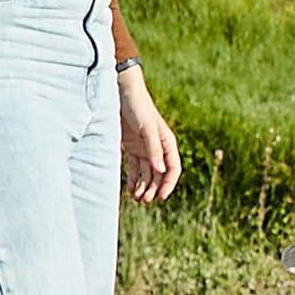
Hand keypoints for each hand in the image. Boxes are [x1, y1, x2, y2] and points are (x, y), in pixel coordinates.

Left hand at [118, 65, 180, 202]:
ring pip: (147, 174)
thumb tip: (160, 171)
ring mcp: (144, 149)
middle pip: (160, 175)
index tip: (161, 197)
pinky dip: (134, 180)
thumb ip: (153, 150)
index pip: (173, 168)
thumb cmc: (138, 108)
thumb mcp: (147, 129)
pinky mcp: (131, 148)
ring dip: (144, 187)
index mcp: (167, 143)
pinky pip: (135, 168)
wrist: (121, 93)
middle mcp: (158, 148)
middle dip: (154, 189)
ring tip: (137, 199)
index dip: (168, 184)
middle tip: (145, 201)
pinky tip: (130, 190)